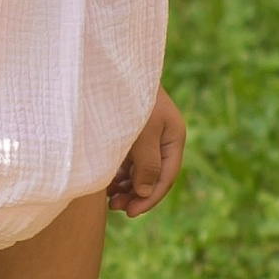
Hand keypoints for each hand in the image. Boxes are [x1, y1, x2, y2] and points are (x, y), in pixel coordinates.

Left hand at [108, 86, 185, 218]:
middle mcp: (163, 138)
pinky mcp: (129, 131)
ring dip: (125, 186)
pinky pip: (127, 159)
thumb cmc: (130, 99)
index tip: (130, 212)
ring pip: (138, 169)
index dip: (150, 198)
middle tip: (114, 207)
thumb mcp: (141, 134)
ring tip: (107, 198)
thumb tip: (146, 193)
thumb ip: (147, 165)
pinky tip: (104, 183)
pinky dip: (117, 173)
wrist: (113, 66)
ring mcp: (146, 134)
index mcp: (174, 137)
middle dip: (135, 195)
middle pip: (153, 176)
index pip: (166, 177)